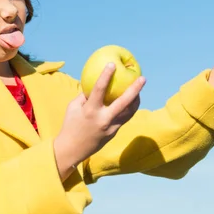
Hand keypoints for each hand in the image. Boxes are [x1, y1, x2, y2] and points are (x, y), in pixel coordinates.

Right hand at [53, 63, 145, 179]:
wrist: (72, 149)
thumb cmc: (71, 125)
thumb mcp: (73, 107)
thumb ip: (85, 96)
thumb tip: (95, 83)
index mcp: (90, 110)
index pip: (99, 89)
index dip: (106, 76)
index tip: (112, 65)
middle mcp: (103, 119)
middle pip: (124, 102)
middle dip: (135, 89)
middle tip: (142, 78)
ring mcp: (111, 127)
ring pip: (129, 112)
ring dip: (136, 100)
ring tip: (139, 89)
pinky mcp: (114, 133)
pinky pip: (124, 118)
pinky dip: (129, 109)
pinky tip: (131, 101)